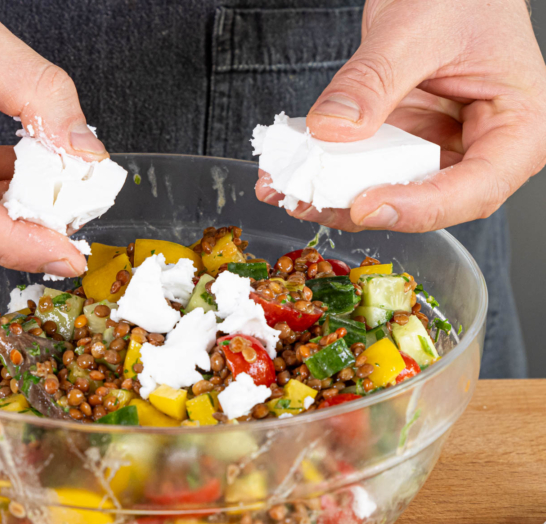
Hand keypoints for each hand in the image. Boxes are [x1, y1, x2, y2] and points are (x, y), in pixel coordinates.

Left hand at [255, 0, 545, 231]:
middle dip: (365, 208)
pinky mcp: (404, 141)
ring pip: (391, 190)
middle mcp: (481, 147)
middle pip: (428, 201)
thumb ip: (374, 80)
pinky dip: (330, 172)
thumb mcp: (417, 29)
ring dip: (337, 198)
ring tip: (291, 191)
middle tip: (311, 202)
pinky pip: (367, 167)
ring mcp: (438, 146)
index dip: (419, 208)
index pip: (475, 189)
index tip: (365, 206)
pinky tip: (294, 172)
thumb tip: (333, 128)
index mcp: (519, 126)